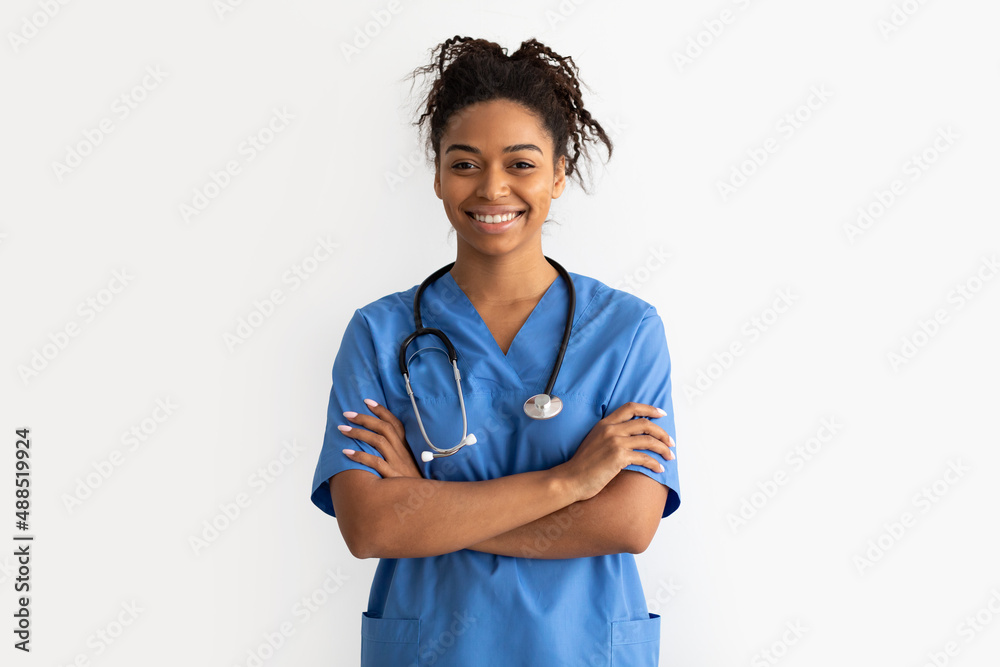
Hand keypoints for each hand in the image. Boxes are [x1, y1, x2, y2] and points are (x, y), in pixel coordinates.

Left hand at [339, 399, 422, 478]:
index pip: (395, 423)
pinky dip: (360, 456)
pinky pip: (375, 463)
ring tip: (342, 429)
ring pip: (378, 441)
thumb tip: (377, 440)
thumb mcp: (408, 464)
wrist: (424, 502)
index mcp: (407, 447)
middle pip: (384, 428)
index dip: (381, 411)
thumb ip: (396, 452)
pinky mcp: (392, 476)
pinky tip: (346, 453)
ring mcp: (398, 463)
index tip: (367, 401)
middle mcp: (403, 452)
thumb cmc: (411, 482)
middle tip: (347, 414)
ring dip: (358, 433)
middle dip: (364, 418)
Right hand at [554, 402, 674, 501]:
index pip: (630, 407)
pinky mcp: (618, 457)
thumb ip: (609, 435)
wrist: (570, 479)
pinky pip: (644, 457)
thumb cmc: (582, 465)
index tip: (661, 414)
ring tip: (670, 456)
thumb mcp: (594, 441)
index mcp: (604, 423)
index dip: (649, 408)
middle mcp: (611, 429)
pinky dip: (655, 463)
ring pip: (648, 440)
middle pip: (645, 423)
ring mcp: (615, 442)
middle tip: (670, 441)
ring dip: (663, 448)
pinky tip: (659, 468)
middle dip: (662, 432)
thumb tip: (630, 438)